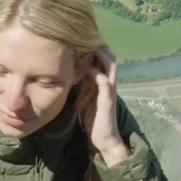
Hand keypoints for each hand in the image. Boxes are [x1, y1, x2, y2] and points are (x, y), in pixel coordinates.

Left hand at [77, 48, 129, 165]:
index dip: (96, 49)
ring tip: (90, 48)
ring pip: (112, 66)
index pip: (104, 60)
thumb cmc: (93, 120)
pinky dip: (96, 73)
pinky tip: (86, 69)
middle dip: (100, 48)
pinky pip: (104, 81)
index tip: (82, 41)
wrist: (104, 139)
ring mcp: (110, 91)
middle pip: (110, 58)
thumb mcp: (85, 98)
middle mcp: (109, 84)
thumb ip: (82, 86)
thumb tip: (69, 74)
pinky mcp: (108, 100)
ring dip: (101, 56)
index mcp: (104, 83)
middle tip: (86, 40)